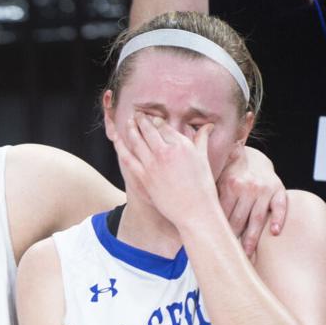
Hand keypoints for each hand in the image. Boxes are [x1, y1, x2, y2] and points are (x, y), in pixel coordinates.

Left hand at [118, 114, 223, 231]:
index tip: (152, 117)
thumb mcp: (203, 158)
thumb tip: (208, 125)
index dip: (156, 120)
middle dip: (141, 119)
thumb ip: (201, 139)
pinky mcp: (144, 177)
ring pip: (136, 140)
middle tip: (136, 114)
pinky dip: (121, 146)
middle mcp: (165, 151)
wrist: (195, 210)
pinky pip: (128, 158)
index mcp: (181, 144)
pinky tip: (117, 140)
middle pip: (148, 129)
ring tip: (127, 122)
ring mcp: (153, 164)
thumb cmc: (202, 185)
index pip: (164, 126)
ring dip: (130, 129)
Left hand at [216, 145, 287, 257]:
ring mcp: (263, 189)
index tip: (212, 247)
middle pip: (239, 220)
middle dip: (232, 239)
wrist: (253, 158)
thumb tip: (185, 221)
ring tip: (247, 255)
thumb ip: (206, 198)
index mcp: (229, 185)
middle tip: (228, 256)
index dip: (217, 232)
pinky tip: (274, 232)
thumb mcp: (216, 182)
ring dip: (252, 238)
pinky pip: (280, 206)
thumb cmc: (229, 176)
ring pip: (257, 217)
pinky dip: (278, 219)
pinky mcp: (278, 190)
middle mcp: (247, 187)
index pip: (222, 215)